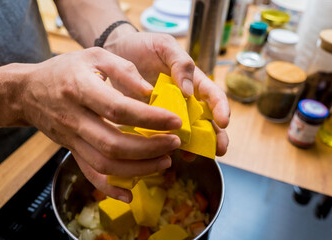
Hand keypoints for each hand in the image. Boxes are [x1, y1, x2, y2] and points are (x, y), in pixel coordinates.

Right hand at [21, 48, 182, 201]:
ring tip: (164, 161)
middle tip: (174, 143)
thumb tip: (150, 92)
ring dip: (138, 168)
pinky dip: (110, 187)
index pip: (119, 109)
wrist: (28, 92)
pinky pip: (90, 174)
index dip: (150, 118)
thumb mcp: (94, 56)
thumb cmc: (65, 70)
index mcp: (80, 89)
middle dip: (149, 148)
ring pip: (105, 164)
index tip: (175, 121)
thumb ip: (124, 70)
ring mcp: (72, 139)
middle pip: (113, 144)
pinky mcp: (72, 150)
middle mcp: (74, 118)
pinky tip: (130, 193)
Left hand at [105, 31, 229, 156]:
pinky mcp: (151, 120)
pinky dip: (165, 145)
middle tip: (219, 150)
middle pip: (206, 121)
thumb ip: (181, 63)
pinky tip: (165, 153)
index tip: (223, 121)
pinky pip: (162, 135)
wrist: (118, 51)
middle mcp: (184, 100)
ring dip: (193, 146)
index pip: (213, 96)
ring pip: (187, 132)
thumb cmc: (145, 46)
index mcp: (193, 82)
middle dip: (215, 136)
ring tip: (190, 156)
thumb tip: (190, 91)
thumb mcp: (165, 46)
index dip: (221, 108)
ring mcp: (168, 112)